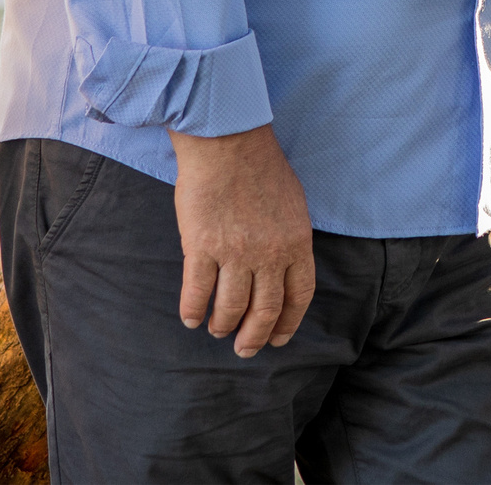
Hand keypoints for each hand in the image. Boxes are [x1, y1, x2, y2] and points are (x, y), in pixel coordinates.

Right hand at [169, 124, 314, 355]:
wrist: (227, 141)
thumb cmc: (261, 167)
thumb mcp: (293, 205)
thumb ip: (291, 239)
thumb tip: (286, 267)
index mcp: (296, 243)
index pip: (298, 296)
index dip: (288, 324)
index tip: (277, 339)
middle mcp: (269, 254)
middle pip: (265, 311)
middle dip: (254, 337)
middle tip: (244, 349)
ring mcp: (235, 253)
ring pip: (230, 308)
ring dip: (222, 325)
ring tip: (216, 330)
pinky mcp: (201, 247)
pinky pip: (197, 292)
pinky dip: (194, 310)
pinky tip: (191, 318)